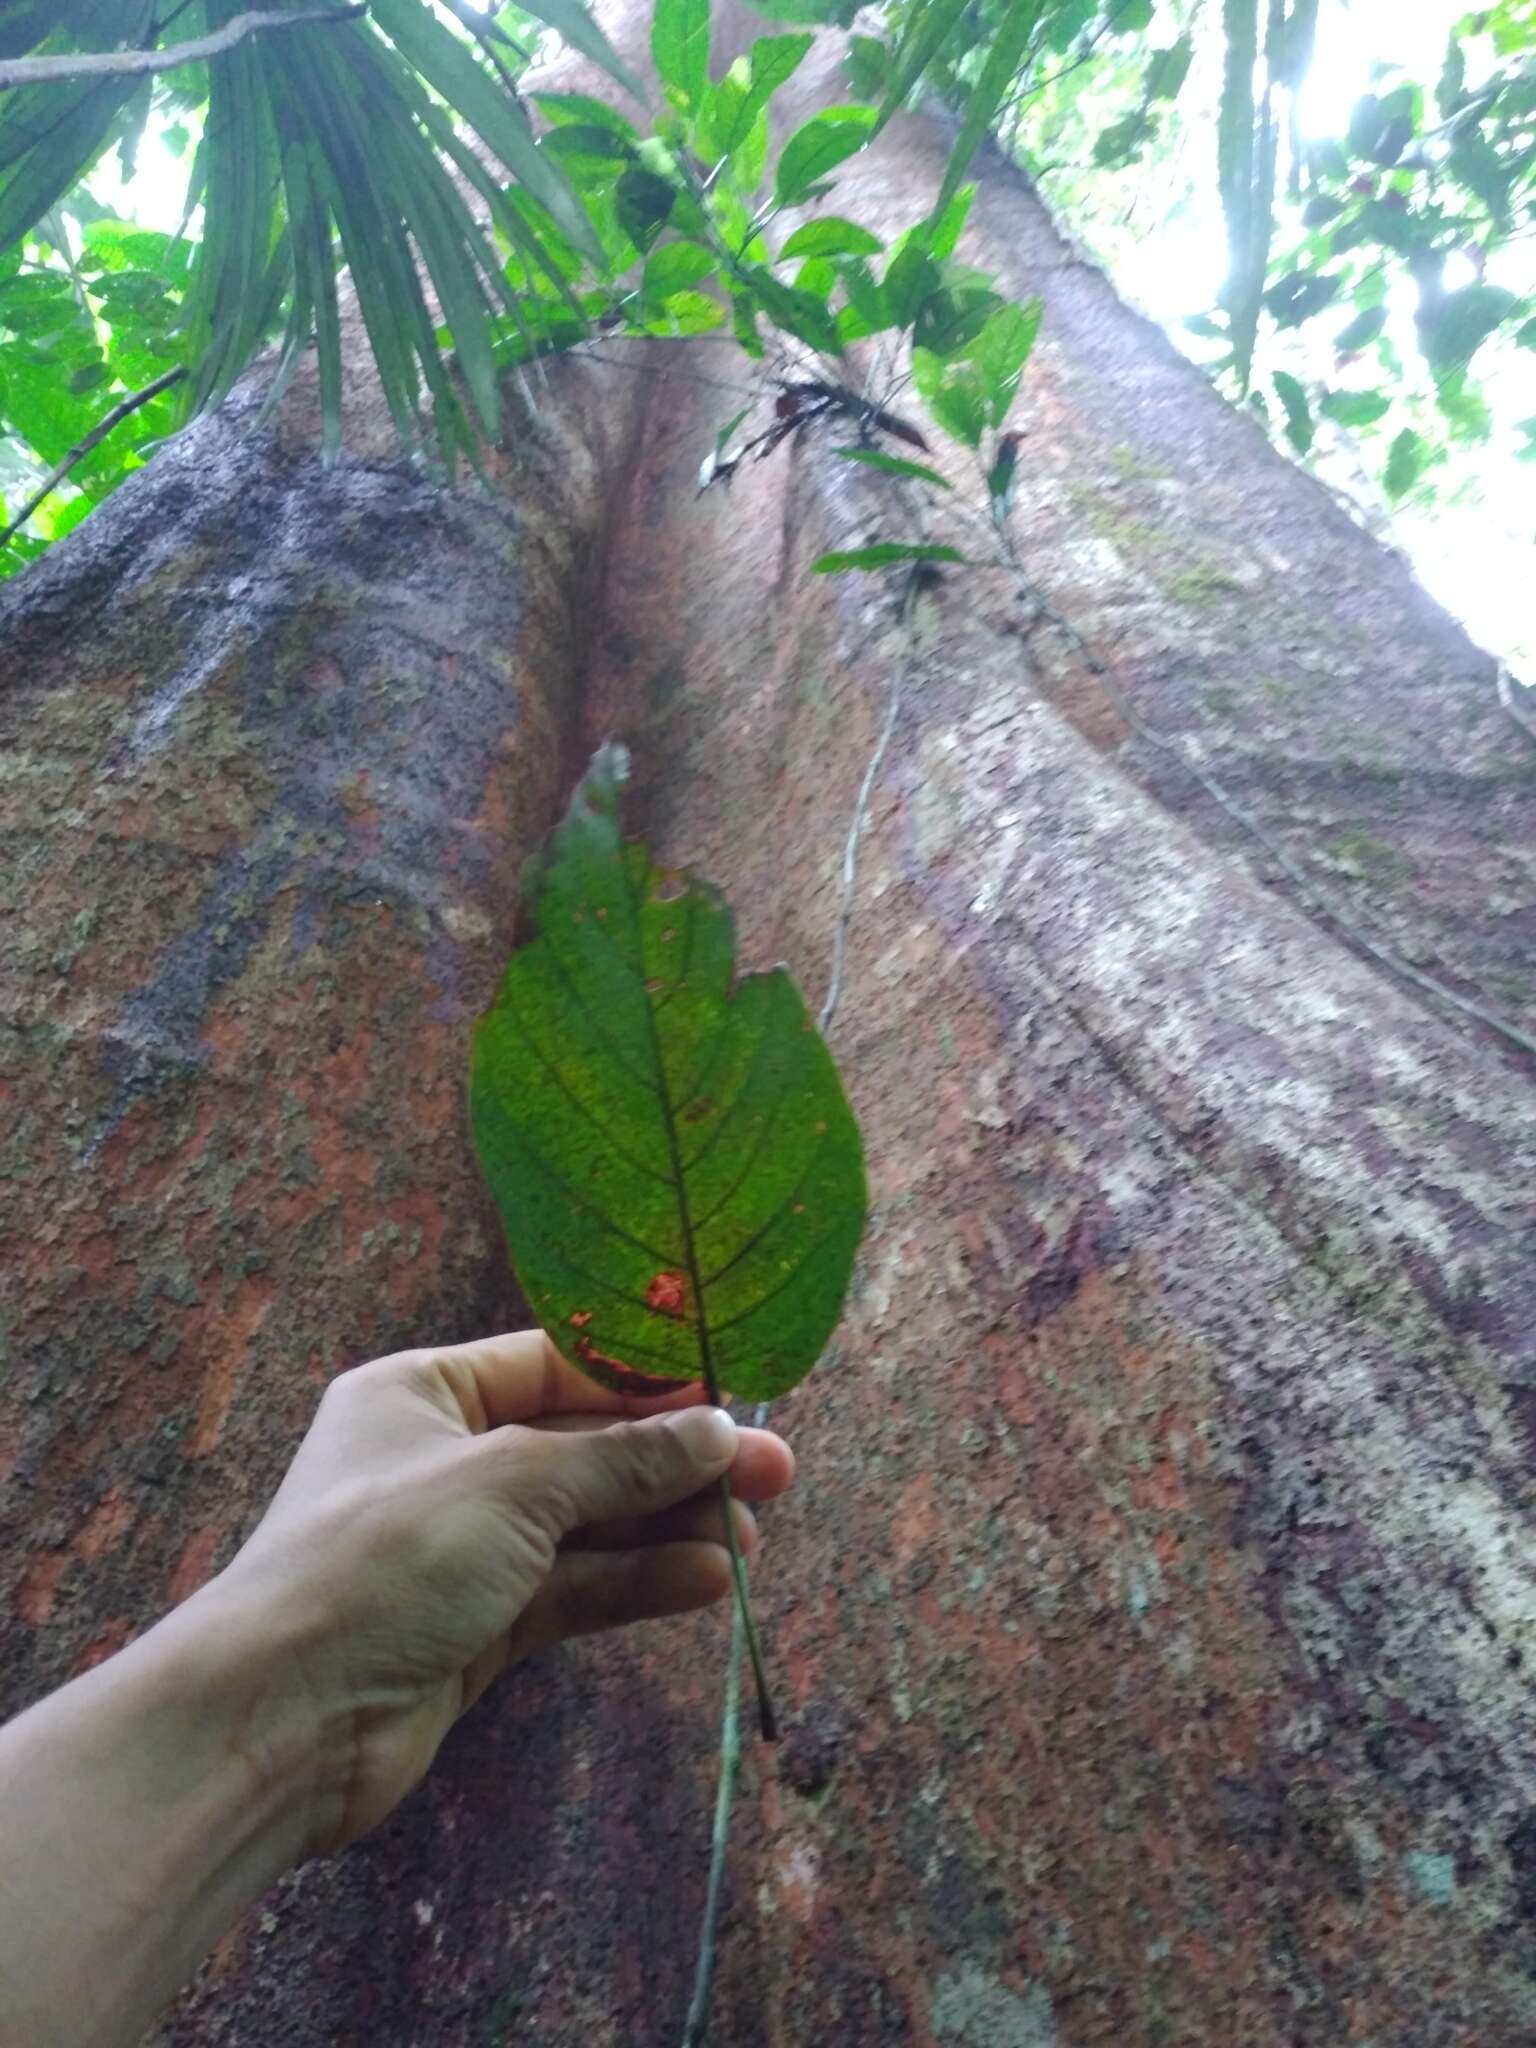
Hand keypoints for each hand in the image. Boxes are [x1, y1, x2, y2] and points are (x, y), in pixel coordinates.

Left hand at [219, 1331, 794, 1853]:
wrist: (280, 1721)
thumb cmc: (382, 1560)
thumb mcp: (513, 1483)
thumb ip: (624, 1458)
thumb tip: (719, 1430)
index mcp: (423, 1393)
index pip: (555, 1366)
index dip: (646, 1380)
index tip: (731, 1394)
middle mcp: (442, 1461)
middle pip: (582, 1449)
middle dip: (674, 1462)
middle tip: (773, 1473)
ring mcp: (460, 1549)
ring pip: (586, 1525)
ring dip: (667, 1527)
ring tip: (748, 1538)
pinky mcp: (476, 1628)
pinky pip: (573, 1590)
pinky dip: (635, 1583)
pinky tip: (704, 1581)